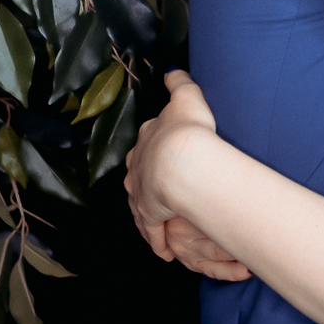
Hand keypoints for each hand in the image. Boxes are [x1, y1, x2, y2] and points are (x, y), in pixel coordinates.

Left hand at [123, 70, 250, 280]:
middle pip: (139, 178)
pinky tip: (165, 251)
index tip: (162, 158)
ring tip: (163, 226)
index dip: (154, 153)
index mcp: (145, 143)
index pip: (145, 148)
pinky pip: (153, 232)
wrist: (182, 161)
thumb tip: (171, 71)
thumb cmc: (186, 129)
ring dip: (151, 216)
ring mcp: (141, 195)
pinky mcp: (150, 216)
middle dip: (146, 185)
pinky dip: (158, 241)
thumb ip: (179, 84)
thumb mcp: (186, 98)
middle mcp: (137, 169)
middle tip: (161, 193)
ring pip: (143, 207)